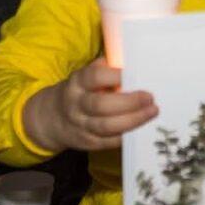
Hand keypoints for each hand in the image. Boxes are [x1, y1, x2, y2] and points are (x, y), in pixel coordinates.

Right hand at [32, 58, 158, 151]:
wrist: (53, 118)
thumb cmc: (81, 91)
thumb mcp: (86, 75)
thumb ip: (106, 69)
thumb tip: (133, 62)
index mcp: (78, 82)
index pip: (94, 77)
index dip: (114, 76)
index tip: (134, 74)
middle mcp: (77, 104)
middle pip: (101, 105)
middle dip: (129, 102)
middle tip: (150, 98)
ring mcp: (81, 125)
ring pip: (106, 126)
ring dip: (133, 120)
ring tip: (152, 112)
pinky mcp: (88, 142)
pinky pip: (109, 141)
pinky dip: (127, 134)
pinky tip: (141, 127)